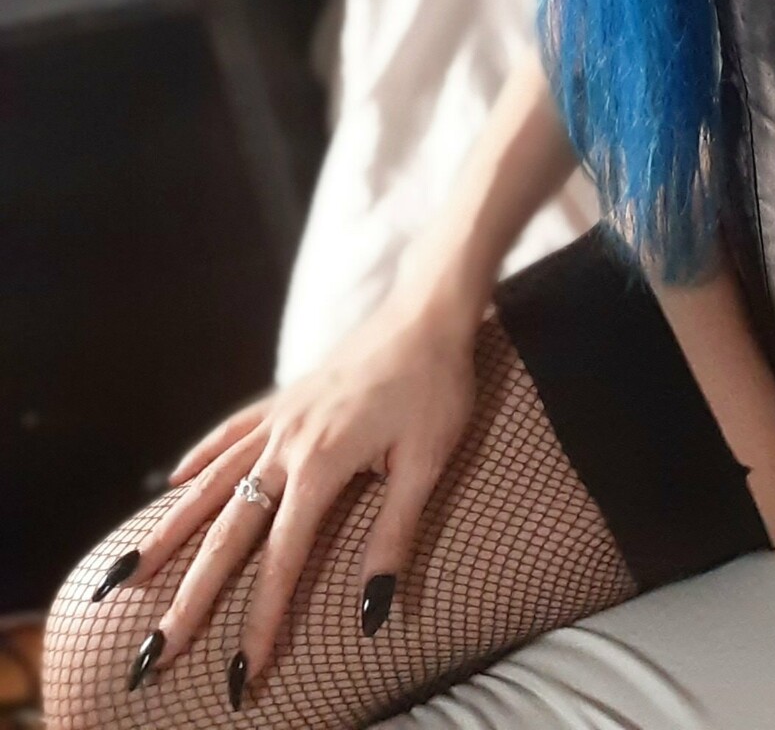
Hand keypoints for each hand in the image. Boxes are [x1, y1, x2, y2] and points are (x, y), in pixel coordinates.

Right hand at [95, 282, 486, 698]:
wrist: (428, 311)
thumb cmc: (435, 385)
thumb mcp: (428, 462)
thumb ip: (394, 536)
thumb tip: (373, 609)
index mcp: (322, 465)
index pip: (280, 561)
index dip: (260, 620)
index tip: (243, 673)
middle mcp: (286, 444)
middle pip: (226, 533)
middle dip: (190, 599)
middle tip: (153, 652)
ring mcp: (280, 418)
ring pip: (211, 485)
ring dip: (169, 533)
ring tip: (127, 577)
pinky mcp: (285, 397)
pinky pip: (229, 433)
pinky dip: (198, 460)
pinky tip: (172, 483)